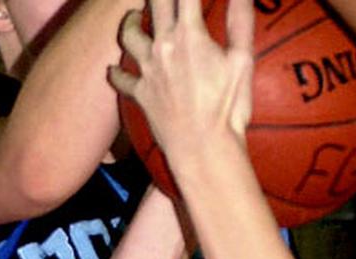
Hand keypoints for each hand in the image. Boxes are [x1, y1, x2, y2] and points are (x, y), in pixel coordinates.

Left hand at [109, 0, 253, 168]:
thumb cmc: (227, 108)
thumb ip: (239, 22)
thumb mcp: (242, 62)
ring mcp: (147, 68)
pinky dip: (116, 72)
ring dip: (129, 20)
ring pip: (128, 34)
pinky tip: (113, 69)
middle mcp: (162, 45)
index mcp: (189, 34)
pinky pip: (120, 78)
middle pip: (155, 3)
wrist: (202, 147)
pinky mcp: (139, 92)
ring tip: (132, 15)